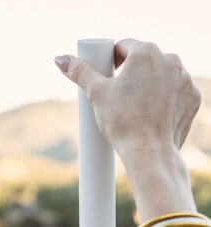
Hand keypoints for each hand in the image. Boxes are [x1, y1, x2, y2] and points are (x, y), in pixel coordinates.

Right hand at [55, 38, 200, 158]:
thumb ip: (80, 73)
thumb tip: (60, 59)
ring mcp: (184, 79)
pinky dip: (165, 100)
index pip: (123, 46)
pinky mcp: (192, 98)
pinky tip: (151, 114)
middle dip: (130, 73)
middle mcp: (170, 60)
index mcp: (145, 52)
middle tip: (117, 95)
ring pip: (161, 76)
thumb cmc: (122, 121)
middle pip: (144, 60)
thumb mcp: (96, 94)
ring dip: (148, 85)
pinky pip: (175, 92)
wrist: (149, 152)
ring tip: (133, 107)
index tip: (106, 76)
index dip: (111, 60)